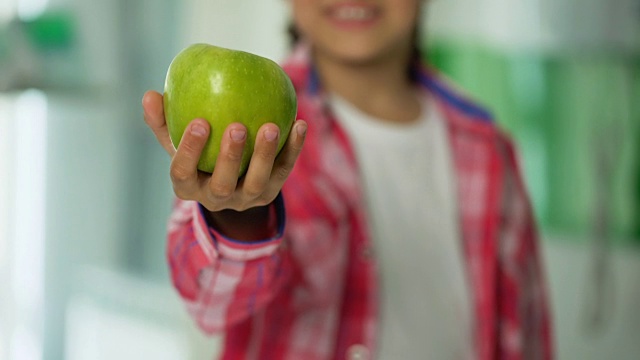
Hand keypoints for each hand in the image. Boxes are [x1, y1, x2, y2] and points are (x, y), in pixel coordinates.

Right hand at [142, 90, 305, 212]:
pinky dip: (292, 149)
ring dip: (264, 155)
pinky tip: (299, 124)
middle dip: (229, 157)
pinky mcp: (269, 194)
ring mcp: (245, 199)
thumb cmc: (197, 156)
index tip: (199, 122)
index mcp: (188, 187)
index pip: (183, 172)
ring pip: (256, 182)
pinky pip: (283, 170)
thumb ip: (163, 122)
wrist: (229, 186)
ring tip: (271, 127)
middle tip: (237, 127)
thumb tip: (150, 95)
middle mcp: (216, 198)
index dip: (189, 150)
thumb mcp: (176, 142)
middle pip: (222, 184)